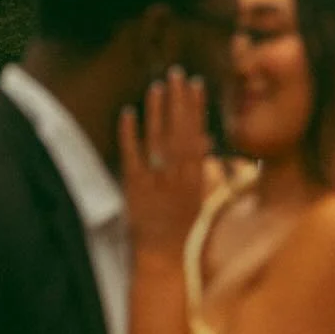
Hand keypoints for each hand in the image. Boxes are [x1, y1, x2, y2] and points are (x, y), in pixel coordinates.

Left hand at [119, 68, 211, 260]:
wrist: (162, 259)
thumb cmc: (182, 230)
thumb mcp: (200, 199)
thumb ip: (204, 170)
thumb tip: (206, 140)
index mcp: (195, 179)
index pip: (197, 136)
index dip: (196, 108)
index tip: (196, 84)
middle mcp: (178, 177)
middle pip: (178, 133)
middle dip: (178, 101)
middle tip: (175, 74)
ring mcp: (156, 182)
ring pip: (157, 140)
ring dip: (157, 112)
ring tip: (156, 87)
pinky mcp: (134, 189)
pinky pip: (131, 157)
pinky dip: (129, 135)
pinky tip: (128, 114)